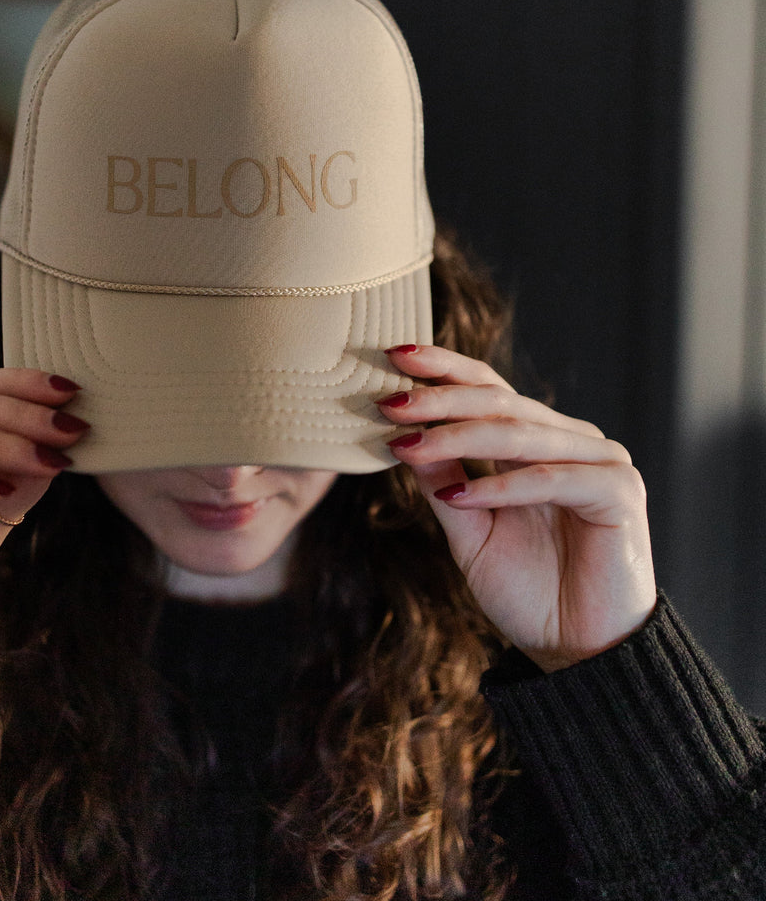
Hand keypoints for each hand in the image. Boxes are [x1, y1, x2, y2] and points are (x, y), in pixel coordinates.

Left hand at [379, 345, 655, 671]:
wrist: (577, 652)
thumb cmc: (527, 590)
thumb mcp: (469, 529)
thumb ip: (442, 482)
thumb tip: (401, 435)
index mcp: (536, 442)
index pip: (488, 389)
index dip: (443, 369)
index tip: (392, 356)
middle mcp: (569, 442)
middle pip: (499, 401)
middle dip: (438, 399)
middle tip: (389, 401)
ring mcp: (600, 462)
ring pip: (519, 434)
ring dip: (457, 437)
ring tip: (406, 443)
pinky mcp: (618, 493)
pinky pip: (550, 478)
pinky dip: (501, 487)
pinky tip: (460, 497)